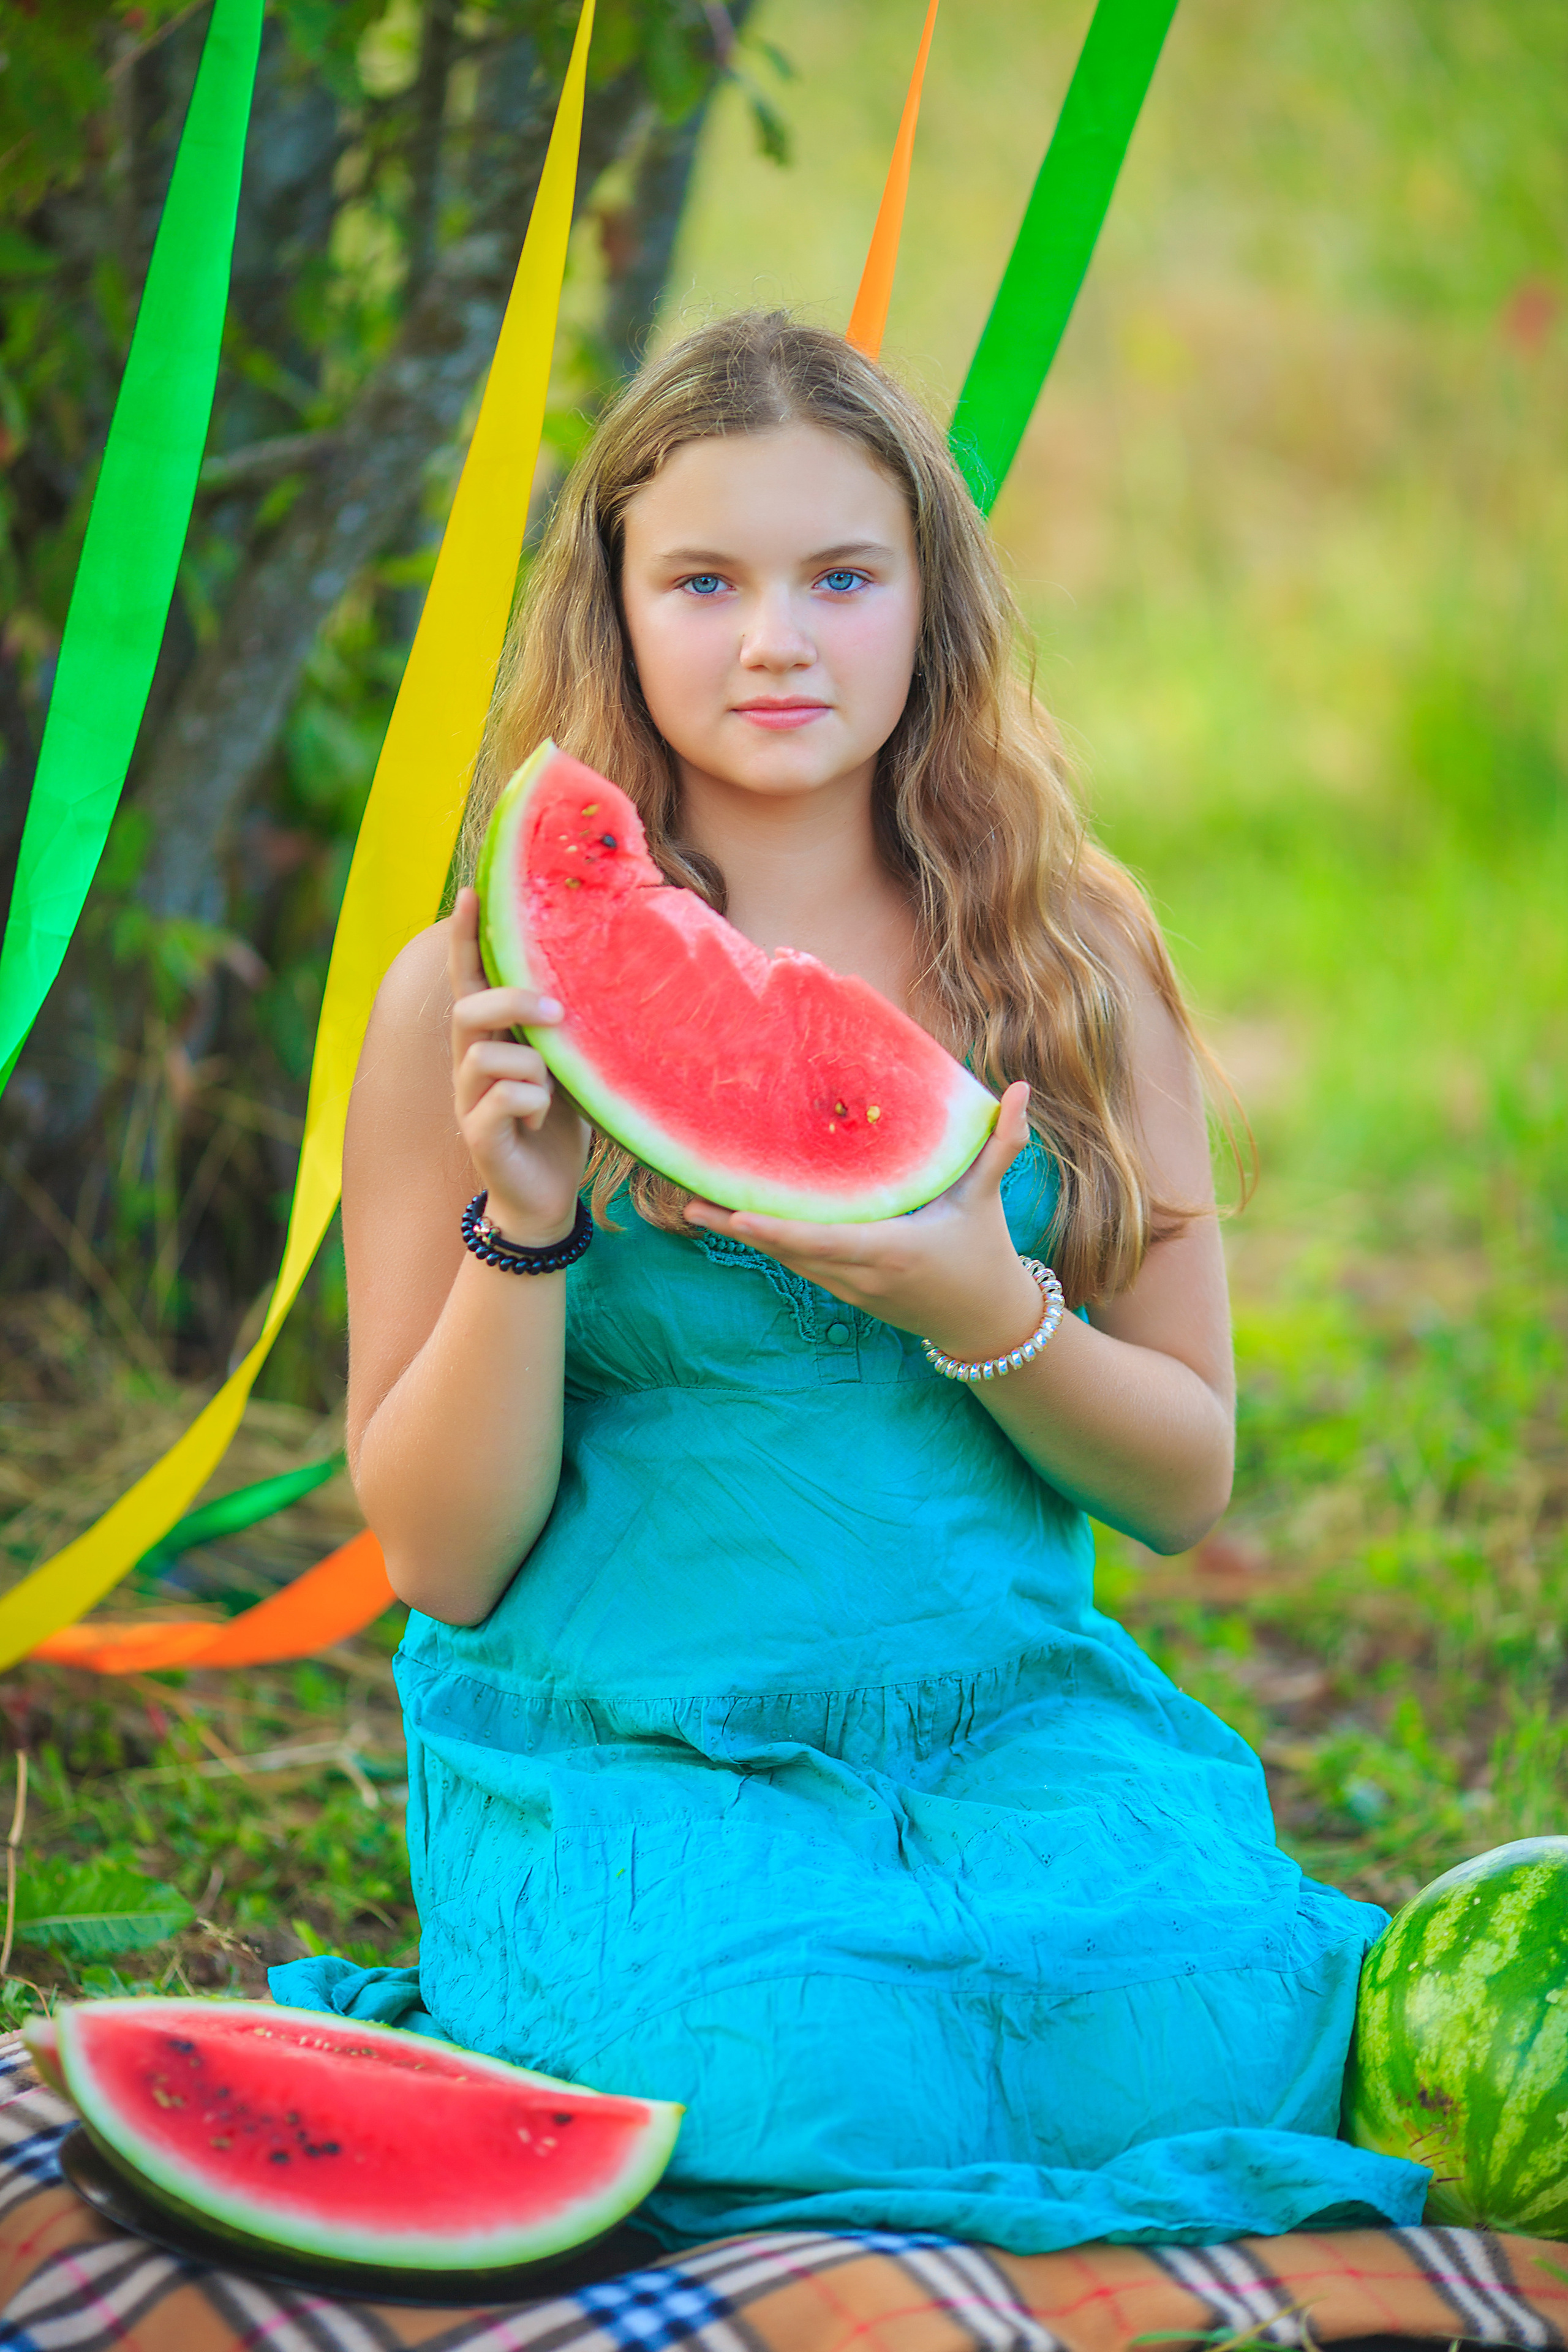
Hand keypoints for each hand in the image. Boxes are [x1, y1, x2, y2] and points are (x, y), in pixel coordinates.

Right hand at [447, 888, 589, 1244]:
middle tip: (555, 1014)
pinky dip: (531, 1105)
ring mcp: (468, 1099)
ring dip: (531, 1069)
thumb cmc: (559, 1124)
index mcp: (491, 1039)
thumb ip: (563, 1029)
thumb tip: (588, 980)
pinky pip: (501, 1101)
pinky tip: (543, 1120)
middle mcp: (469, 1063)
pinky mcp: (479, 1134)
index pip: (470, 978)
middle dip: (511, 1002)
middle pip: (468, 1008)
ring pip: (486, 1057)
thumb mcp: (566, 1066)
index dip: (465, 937)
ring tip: (551, 1094)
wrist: (548, 1196)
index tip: (472, 891)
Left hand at [683, 1081, 1045, 1359]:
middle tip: (688, 1199)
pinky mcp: (842, 1292)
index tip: (736, 1215)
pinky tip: (734, 1219)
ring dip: (742, 1235)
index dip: (777, 1230)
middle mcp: (860, 1274)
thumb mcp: (987, 1198)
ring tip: (693, 1205)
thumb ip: (1001, 1144)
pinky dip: (766, 1243)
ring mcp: (847, 1288)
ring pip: (785, 1260)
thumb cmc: (985, 1253)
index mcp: (892, 1250)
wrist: (985, 1323)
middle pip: (788, 1251)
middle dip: (737, 1228)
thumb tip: (1021, 1088)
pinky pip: (797, 1265)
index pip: (825, 1241)